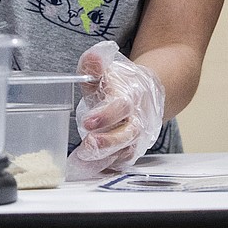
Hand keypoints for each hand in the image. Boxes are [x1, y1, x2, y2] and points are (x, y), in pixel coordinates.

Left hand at [65, 40, 164, 179]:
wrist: (147, 92)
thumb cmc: (118, 81)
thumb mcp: (104, 68)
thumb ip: (95, 63)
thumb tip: (94, 58)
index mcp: (130, 95)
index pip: (121, 106)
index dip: (106, 115)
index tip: (88, 122)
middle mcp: (138, 118)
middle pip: (127, 134)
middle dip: (107, 142)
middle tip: (87, 147)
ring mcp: (137, 136)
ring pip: (125, 151)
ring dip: (104, 159)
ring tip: (80, 163)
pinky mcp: (132, 148)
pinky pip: (121, 161)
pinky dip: (105, 166)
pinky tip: (86, 169)